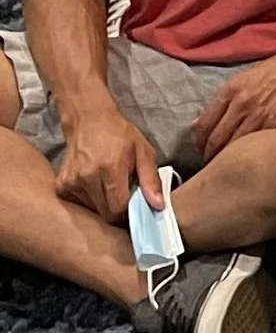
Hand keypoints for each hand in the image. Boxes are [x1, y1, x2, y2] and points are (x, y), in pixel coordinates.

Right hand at [56, 97, 162, 221]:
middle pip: (105, 213)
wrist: (88, 119)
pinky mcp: (62, 185)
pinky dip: (90, 200)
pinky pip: (79, 205)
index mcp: (110, 168)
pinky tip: (95, 184)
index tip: (136, 206)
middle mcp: (87, 177)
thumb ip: (151, 180)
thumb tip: (158, 206)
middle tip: (124, 197)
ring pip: (92, 210)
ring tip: (109, 186)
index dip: (129, 212)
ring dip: (103, 205)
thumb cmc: (119, 134)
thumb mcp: (143, 151)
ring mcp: (71, 182)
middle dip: (118, 210)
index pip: (118, 208)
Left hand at [194, 34, 275, 158]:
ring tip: (230, 168)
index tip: (202, 151)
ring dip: (228, 160)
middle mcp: (242, 103)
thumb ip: (225, 99)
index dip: (199, 143)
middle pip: (216, 140)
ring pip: (234, 148)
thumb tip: (203, 122)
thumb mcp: (247, 77)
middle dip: (210, 156)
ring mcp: (260, 115)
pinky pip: (257, 147)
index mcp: (232, 90)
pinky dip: (251, 156)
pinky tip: (252, 161)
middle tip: (212, 165)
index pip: (203, 126)